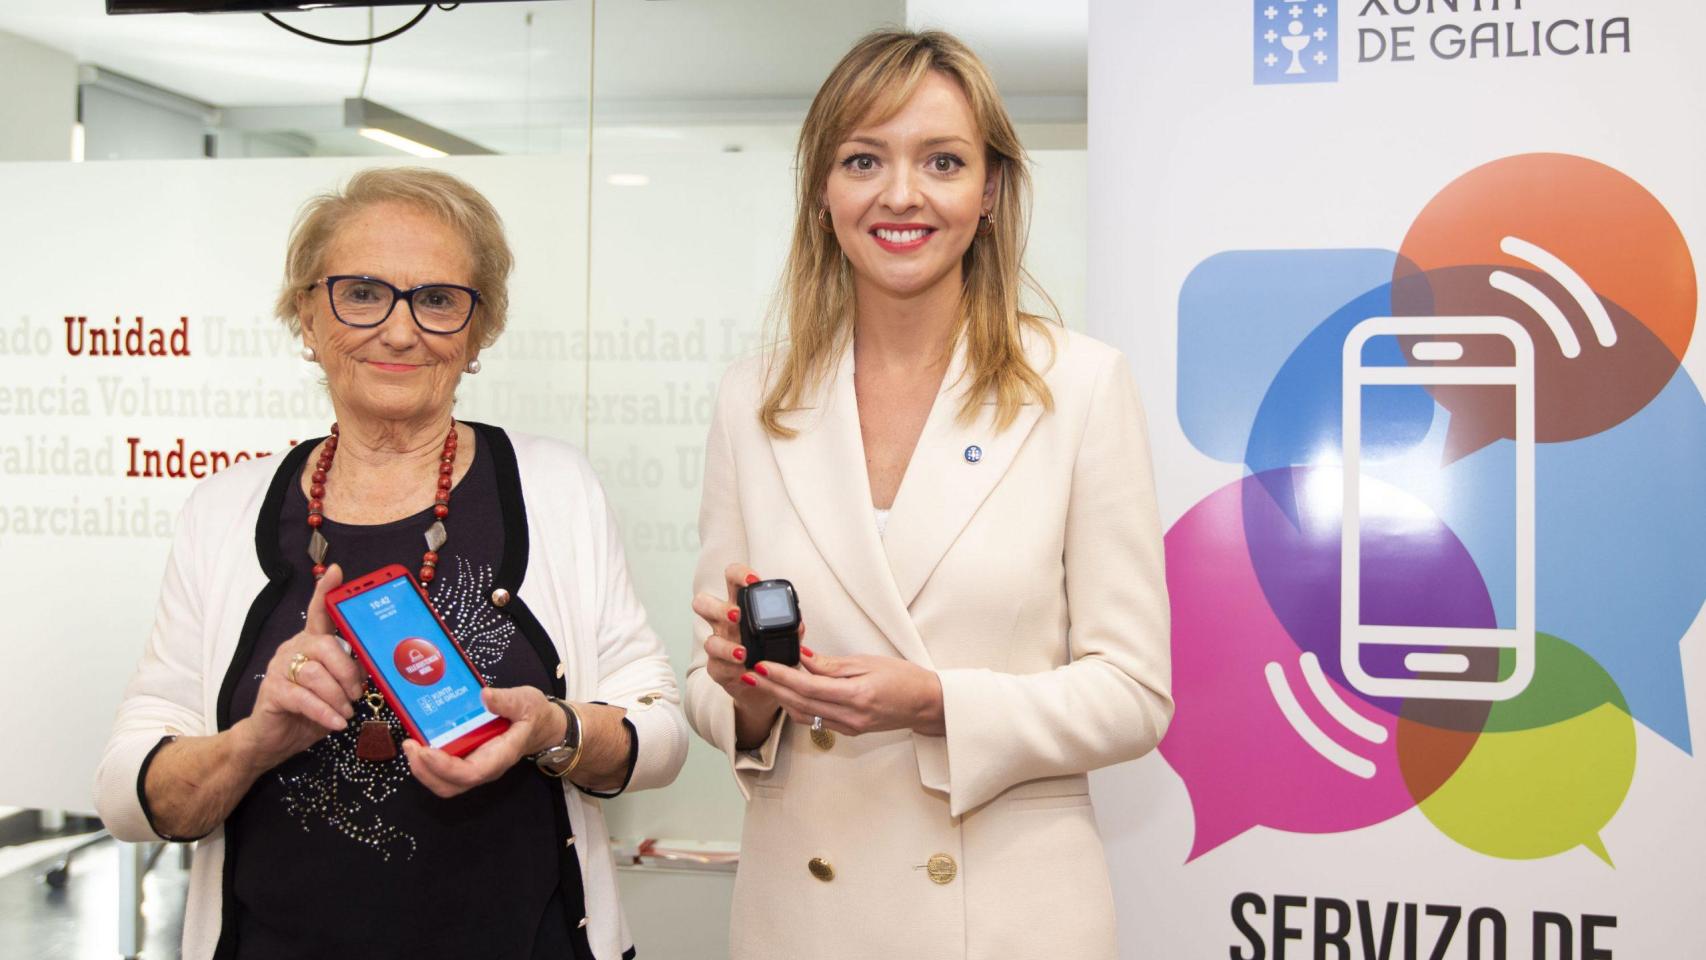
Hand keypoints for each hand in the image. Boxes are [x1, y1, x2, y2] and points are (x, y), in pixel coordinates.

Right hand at [232, 564, 364, 771]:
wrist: (273, 739)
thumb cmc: (311, 710)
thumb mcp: (337, 689)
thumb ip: (351, 672)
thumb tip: (373, 666)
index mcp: (312, 643)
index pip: (319, 612)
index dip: (326, 591)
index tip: (337, 572)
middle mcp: (294, 649)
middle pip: (326, 646)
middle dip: (348, 672)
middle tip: (358, 693)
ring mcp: (280, 668)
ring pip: (316, 674)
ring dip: (338, 697)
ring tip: (346, 711)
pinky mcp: (272, 691)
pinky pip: (304, 698)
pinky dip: (325, 712)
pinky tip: (336, 722)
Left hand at [401, 686, 564, 797]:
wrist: (541, 726)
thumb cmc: (534, 715)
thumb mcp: (526, 701)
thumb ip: (506, 700)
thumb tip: (484, 696)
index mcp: (500, 756)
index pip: (470, 773)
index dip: (445, 767)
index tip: (426, 750)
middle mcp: (485, 768)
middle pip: (450, 786)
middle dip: (425, 772)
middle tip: (410, 745)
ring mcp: (475, 766)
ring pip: (444, 783)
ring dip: (422, 769)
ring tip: (410, 745)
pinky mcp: (467, 760)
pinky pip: (443, 771)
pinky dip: (427, 762)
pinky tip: (419, 742)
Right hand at [692, 562, 811, 747]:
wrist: (763, 685)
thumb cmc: (772, 654)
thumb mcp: (787, 639)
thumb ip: (792, 630)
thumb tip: (799, 625)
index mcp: (741, 606)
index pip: (732, 580)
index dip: (738, 574)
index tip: (753, 580)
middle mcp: (724, 623)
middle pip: (703, 603)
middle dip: (719, 607)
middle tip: (737, 615)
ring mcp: (718, 645)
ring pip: (708, 641)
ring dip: (726, 647)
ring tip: (743, 653)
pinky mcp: (717, 668)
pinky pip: (717, 666)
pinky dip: (731, 669)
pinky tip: (744, 672)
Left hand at [748, 652, 943, 737]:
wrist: (926, 704)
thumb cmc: (904, 679)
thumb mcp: (868, 662)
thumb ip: (832, 665)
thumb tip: (802, 658)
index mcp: (855, 696)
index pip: (807, 686)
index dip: (780, 676)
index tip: (761, 665)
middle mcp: (849, 717)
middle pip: (799, 703)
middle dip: (772, 688)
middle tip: (750, 673)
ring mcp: (848, 727)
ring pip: (803, 715)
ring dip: (781, 699)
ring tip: (763, 682)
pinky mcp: (849, 730)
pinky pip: (815, 720)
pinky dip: (797, 707)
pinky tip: (788, 694)